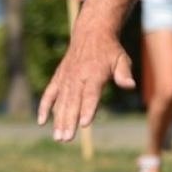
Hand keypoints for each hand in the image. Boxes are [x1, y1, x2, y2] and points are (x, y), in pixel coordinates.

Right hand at [37, 27, 135, 141]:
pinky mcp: (59, 78)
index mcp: (94, 74)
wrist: (91, 33)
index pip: (90, 95)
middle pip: (73, 102)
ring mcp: (66, 78)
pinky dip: (44, 107)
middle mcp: (77, 77)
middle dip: (69, 121)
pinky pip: (49, 94)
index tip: (83, 124)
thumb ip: (124, 73)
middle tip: (66, 139)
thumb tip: (130, 85)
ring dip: (58, 120)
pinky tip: (42, 121)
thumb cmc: (110, 50)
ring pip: (60, 102)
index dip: (87, 109)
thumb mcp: (121, 59)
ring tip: (58, 137)